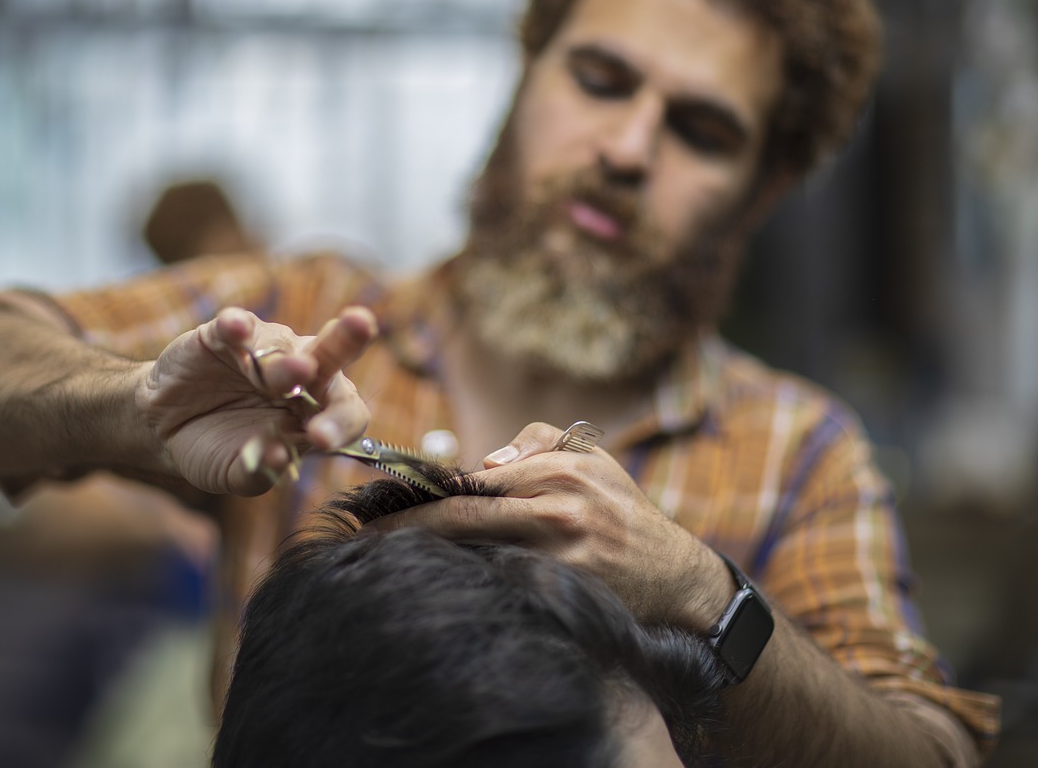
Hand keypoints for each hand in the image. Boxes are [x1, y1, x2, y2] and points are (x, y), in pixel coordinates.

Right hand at [137, 305, 376, 495]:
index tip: (322, 440)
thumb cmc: (216, 449)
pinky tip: (234, 328)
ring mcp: (262, 350)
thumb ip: (260, 470)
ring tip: (298, 370)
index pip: (346, 411)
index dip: (340, 423)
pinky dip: (235, 326)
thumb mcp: (236, 472)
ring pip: (281, 345)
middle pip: (330, 355)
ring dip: (286, 360)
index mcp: (315, 410)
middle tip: (362, 324)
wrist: (166, 427)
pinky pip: (234, 326)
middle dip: (348, 339)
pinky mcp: (224, 335)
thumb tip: (280, 457)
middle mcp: (299, 373)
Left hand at [365, 422, 728, 628]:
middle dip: (405, 529)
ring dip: (427, 560)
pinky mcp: (564, 593)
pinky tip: (434, 591)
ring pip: (475, 554)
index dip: (417, 493)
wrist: (675, 575)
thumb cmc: (622, 511)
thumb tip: (484, 460)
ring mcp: (560, 556)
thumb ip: (536, 443)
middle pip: (461, 517)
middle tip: (362, 537)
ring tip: (383, 563)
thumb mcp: (591, 458)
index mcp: (556, 470)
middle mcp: (556, 509)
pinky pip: (502, 587)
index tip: (376, 503)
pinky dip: (466, 586)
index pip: (470, 479)